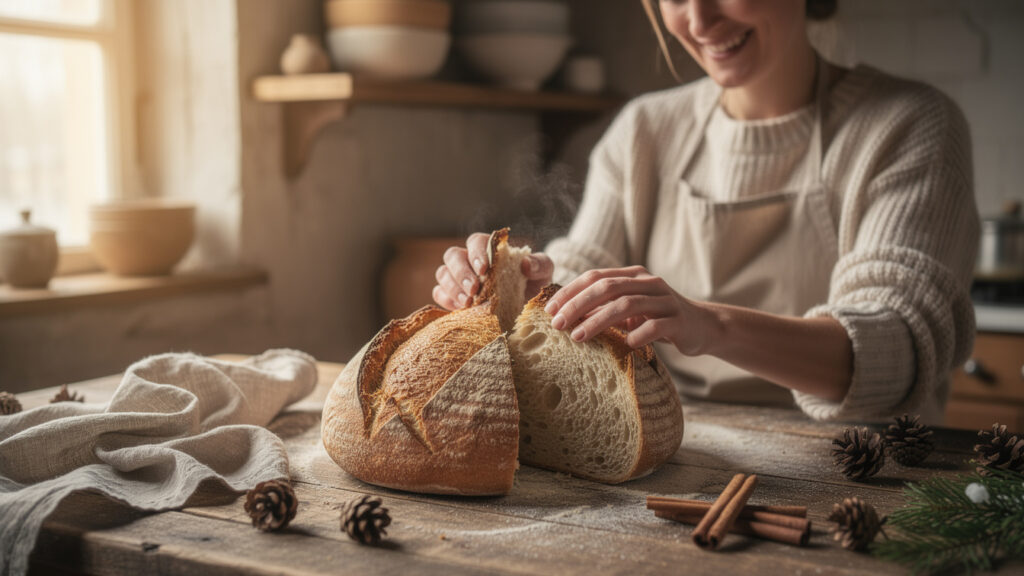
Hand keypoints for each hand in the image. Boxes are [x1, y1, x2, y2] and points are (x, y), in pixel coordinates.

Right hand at [431, 232, 553, 310]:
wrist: (529, 310)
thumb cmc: (534, 285)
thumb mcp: (544, 272)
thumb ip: (540, 264)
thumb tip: (526, 263)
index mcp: (489, 250)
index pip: (476, 241)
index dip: (477, 252)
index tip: (485, 268)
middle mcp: (470, 261)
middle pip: (452, 256)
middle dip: (461, 272)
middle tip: (474, 289)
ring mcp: (459, 279)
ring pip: (443, 274)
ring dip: (452, 287)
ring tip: (468, 302)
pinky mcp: (453, 297)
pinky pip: (439, 294)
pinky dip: (446, 300)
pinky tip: (460, 308)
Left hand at [542, 265, 713, 353]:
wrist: (702, 327)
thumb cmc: (657, 319)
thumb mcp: (630, 309)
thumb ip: (603, 307)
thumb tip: (564, 316)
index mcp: (633, 275)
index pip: (596, 277)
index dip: (571, 291)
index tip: (549, 310)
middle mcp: (649, 283)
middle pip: (608, 287)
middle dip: (578, 305)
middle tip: (558, 324)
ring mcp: (666, 300)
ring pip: (627, 304)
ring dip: (599, 320)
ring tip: (578, 336)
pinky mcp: (679, 320)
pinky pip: (656, 326)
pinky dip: (639, 334)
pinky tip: (626, 344)